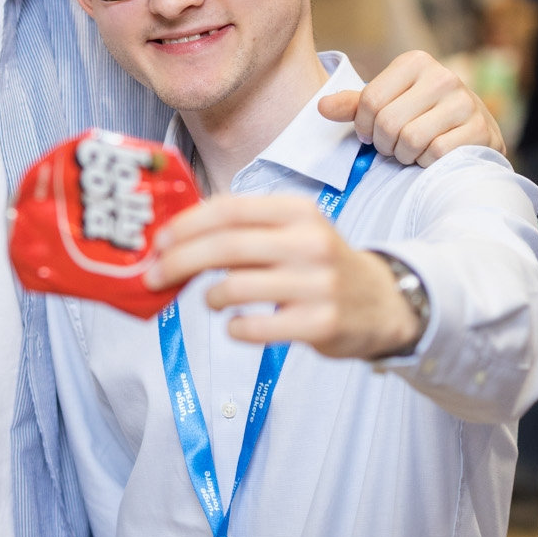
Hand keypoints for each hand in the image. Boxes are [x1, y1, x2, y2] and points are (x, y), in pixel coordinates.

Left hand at [149, 194, 423, 359]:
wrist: (384, 302)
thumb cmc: (320, 264)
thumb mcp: (293, 231)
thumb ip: (244, 229)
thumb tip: (176, 237)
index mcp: (298, 211)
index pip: (230, 209)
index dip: (186, 224)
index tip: (157, 240)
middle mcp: (310, 242)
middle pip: (226, 246)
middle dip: (179, 261)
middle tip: (153, 276)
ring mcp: (318, 283)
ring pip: (236, 286)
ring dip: (208, 296)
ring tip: (210, 300)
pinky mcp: (321, 322)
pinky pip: (257, 326)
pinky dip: (235, 327)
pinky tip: (236, 325)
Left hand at [318, 50, 503, 163]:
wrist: (473, 132)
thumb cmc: (422, 116)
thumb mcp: (388, 103)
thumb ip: (355, 104)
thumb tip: (321, 107)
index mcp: (415, 62)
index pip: (369, 100)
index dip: (363, 126)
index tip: (369, 134)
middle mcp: (442, 76)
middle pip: (388, 122)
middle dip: (384, 144)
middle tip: (392, 147)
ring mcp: (465, 102)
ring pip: (411, 139)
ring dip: (405, 155)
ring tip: (411, 150)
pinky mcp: (480, 129)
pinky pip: (435, 154)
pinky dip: (427, 162)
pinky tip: (432, 156)